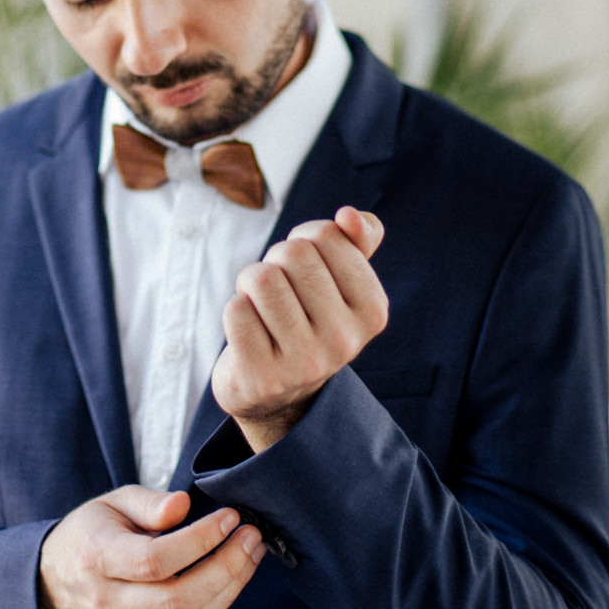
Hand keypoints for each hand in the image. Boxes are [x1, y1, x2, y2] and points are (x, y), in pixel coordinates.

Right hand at [37, 486, 264, 608]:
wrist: (53, 586)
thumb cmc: (89, 534)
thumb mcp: (111, 503)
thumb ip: (148, 503)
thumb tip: (183, 505)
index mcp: (98, 558)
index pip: (155, 560)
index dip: (200, 540)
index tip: (230, 517)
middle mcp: (110, 601)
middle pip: (178, 598)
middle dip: (226, 568)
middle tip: (252, 536)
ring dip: (230, 588)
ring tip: (251, 554)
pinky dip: (217, 605)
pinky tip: (232, 577)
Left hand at [211, 206, 387, 452]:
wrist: (278, 392)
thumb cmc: (308, 317)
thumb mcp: (339, 279)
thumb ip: (356, 239)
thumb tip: (350, 216)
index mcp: (373, 310)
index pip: (326, 235)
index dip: (304, 240)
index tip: (305, 269)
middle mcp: (345, 341)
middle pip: (292, 254)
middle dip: (275, 261)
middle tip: (280, 292)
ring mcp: (305, 364)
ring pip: (262, 279)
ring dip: (250, 283)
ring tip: (262, 307)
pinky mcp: (263, 378)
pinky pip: (236, 311)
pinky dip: (235, 311)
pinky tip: (249, 334)